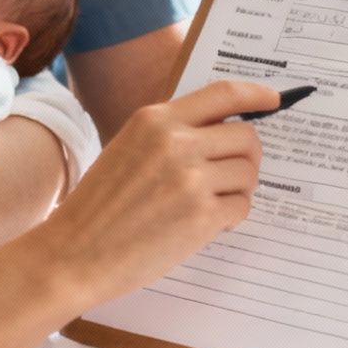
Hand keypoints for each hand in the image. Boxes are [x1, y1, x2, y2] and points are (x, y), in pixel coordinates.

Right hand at [32, 79, 275, 304]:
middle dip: (248, 157)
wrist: (73, 253)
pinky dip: (233, 217)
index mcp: (155, 120)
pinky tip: (207, 225)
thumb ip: (171, 135)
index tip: (274, 100)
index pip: (223, 94)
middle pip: (247, 136)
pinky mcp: (201, 217)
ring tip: (211, 204)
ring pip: (248, 173)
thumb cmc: (98, 207)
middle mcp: (176, 143)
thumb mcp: (128, 149)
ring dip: (239, 190)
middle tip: (232, 175)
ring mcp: (191, 180)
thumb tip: (222, 130)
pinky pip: (242, 207)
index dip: (256, 95)